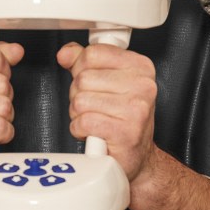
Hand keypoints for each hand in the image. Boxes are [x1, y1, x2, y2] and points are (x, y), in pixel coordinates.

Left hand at [56, 42, 156, 180]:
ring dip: (78, 114)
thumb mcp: (107, 82)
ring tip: (95, 120)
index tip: (91, 81)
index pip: (93, 53)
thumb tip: (66, 53)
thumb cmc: (122, 119)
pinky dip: (80, 129)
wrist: (136, 156)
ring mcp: (136, 109)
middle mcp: (143, 85)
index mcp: (140, 67)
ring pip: (80, 100)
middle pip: (83, 77)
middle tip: (94, 106)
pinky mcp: (125, 133)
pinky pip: (83, 121)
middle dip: (78, 94)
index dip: (81, 68)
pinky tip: (93, 132)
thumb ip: (84, 63)